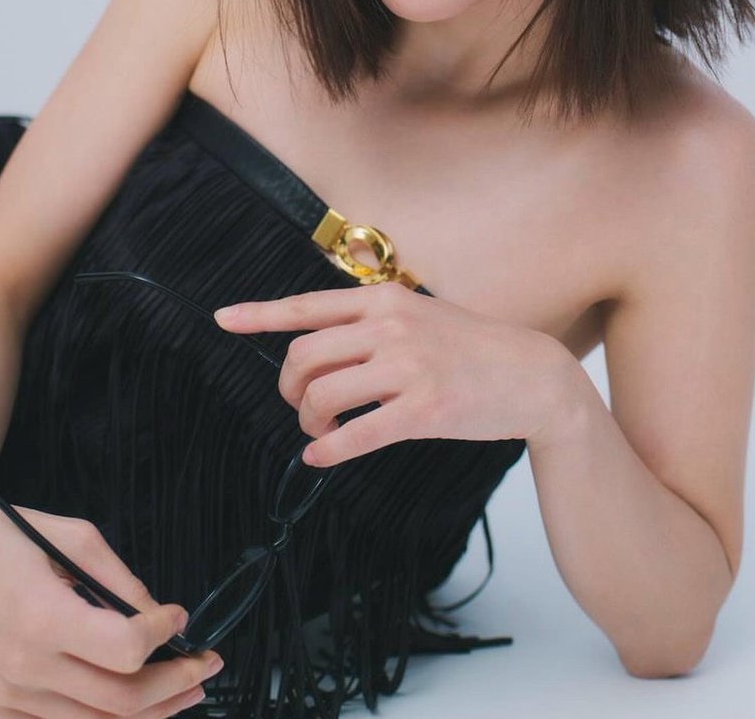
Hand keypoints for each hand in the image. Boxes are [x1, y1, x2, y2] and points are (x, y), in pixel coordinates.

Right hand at [0, 488, 223, 718]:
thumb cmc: (6, 533)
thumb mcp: (74, 537)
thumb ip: (120, 581)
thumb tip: (157, 615)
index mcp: (41, 616)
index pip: (126, 649)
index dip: (164, 634)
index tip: (180, 615)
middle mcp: (22, 665)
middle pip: (120, 699)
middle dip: (176, 684)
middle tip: (207, 666)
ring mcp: (7, 694)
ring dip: (152, 712)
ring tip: (185, 692)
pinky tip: (136, 703)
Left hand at [214, 280, 575, 467]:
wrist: (532, 375)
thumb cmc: (470, 346)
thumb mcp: (419, 314)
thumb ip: (372, 319)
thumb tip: (319, 340)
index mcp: (385, 299)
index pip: (308, 305)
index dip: (260, 314)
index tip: (222, 319)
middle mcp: (391, 326)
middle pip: (304, 356)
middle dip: (288, 388)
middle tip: (299, 406)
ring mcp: (408, 367)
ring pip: (322, 395)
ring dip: (308, 421)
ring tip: (320, 430)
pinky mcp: (425, 409)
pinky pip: (356, 434)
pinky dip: (329, 449)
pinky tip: (322, 455)